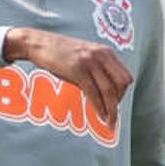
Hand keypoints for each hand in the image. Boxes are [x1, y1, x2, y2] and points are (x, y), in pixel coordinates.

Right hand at [4, 27, 131, 130]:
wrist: (38, 43)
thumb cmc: (58, 53)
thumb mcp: (83, 58)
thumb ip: (94, 72)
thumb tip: (100, 95)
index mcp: (106, 52)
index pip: (126, 76)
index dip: (123, 93)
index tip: (114, 104)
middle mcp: (102, 55)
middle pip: (122, 83)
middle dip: (119, 102)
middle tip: (112, 114)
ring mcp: (89, 61)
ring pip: (109, 90)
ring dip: (112, 109)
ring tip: (110, 122)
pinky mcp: (77, 69)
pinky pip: (93, 92)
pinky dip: (98, 107)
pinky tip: (99, 116)